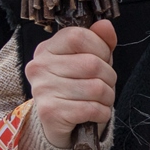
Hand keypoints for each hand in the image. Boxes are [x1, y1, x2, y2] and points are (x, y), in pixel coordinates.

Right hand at [24, 20, 116, 147]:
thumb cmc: (77, 88)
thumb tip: (105, 26)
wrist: (60, 124)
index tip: (103, 59)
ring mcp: (42, 89)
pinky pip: (91, 109)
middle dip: (109, 77)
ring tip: (99, 100)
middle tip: (105, 85)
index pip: (78, 36)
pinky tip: (94, 113)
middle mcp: (39, 67)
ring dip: (107, 97)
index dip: (101, 48)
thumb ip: (99, 42)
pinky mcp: (50, 112)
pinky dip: (102, 112)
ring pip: (95, 88)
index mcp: (47, 49)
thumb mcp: (89, 60)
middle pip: (92, 64)